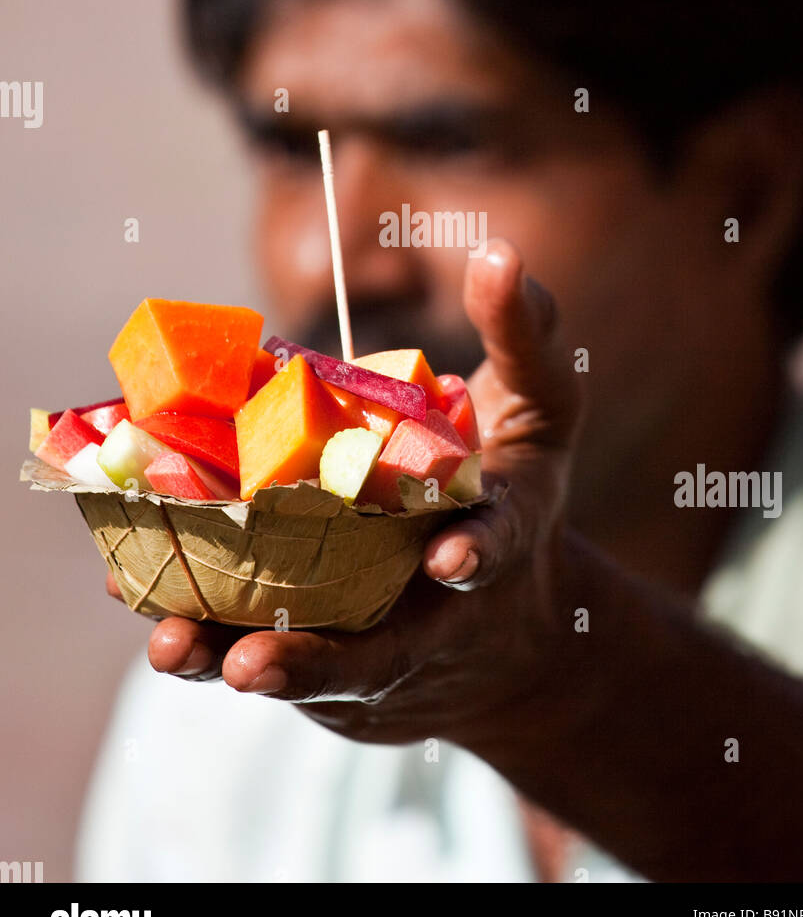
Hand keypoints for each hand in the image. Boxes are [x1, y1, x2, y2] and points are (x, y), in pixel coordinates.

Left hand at [107, 239, 580, 747]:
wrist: (500, 614)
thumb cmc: (513, 485)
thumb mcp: (540, 403)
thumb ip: (526, 333)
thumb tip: (499, 252)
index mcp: (488, 540)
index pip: (489, 548)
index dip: (475, 551)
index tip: (450, 558)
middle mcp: (425, 611)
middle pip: (372, 651)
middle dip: (315, 659)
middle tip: (259, 664)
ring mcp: (366, 640)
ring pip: (297, 663)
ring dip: (233, 658)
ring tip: (176, 648)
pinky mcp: (317, 647)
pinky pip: (253, 642)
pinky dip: (204, 631)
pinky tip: (148, 604)